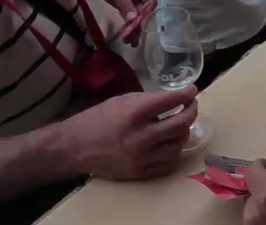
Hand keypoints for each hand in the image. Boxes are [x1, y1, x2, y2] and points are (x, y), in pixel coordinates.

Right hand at [63, 88, 197, 180]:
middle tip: (191, 106)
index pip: (171, 101)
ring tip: (181, 124)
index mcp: (134, 113)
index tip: (192, 91)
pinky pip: (168, 163)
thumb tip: (172, 99)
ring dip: (184, 132)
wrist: (73, 148)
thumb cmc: (96, 119)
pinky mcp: (139, 173)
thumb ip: (147, 101)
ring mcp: (141, 157)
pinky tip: (170, 143)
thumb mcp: (120, 101)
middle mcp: (140, 136)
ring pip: (178, 145)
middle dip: (191, 112)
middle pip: (181, 124)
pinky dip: (173, 151)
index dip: (186, 94)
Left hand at [91, 0, 155, 40]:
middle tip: (133, 40)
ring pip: (138, 15)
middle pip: (145, 11)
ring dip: (134, 28)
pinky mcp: (127, 4)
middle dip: (140, 25)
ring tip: (129, 41)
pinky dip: (129, 25)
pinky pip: (131, 16)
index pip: (151, 1)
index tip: (138, 26)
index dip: (146, 14)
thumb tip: (133, 20)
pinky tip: (126, 35)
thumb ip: (124, 3)